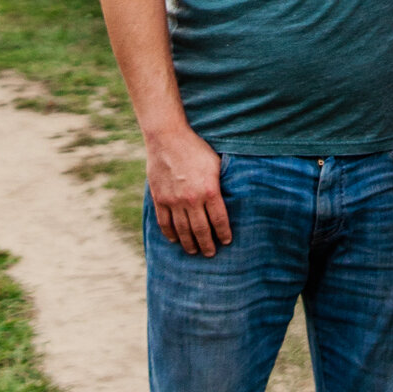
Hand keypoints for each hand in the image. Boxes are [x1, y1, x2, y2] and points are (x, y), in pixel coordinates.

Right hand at [145, 127, 231, 254]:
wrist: (168, 137)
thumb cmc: (195, 147)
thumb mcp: (216, 163)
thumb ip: (221, 182)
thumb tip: (232, 195)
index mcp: (210, 190)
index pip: (219, 220)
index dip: (224, 234)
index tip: (227, 241)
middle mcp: (192, 199)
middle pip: (201, 230)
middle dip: (207, 245)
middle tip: (211, 254)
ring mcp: (174, 200)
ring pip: (183, 231)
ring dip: (189, 244)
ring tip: (194, 251)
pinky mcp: (159, 198)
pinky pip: (165, 223)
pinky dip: (170, 234)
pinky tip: (175, 240)